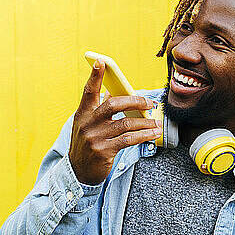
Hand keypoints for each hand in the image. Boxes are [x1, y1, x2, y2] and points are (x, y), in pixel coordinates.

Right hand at [68, 59, 161, 184]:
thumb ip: (99, 110)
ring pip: (125, 123)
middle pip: (113, 104)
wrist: (77, 172)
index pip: (88, 91)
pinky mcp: (103, 151)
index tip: (101, 62)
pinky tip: (153, 134)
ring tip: (156, 122)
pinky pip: (129, 140)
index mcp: (82, 114)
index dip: (94, 76)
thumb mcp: (87, 125)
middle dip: (135, 100)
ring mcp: (95, 138)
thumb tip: (114, 91)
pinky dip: (144, 135)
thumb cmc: (87, 144)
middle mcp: (87, 124)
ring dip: (145, 122)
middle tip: (150, 102)